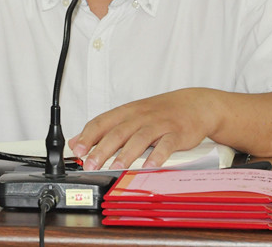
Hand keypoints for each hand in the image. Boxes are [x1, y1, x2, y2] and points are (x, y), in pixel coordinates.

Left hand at [68, 88, 210, 170]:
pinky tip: (150, 166)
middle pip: (118, 132)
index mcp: (127, 112)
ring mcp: (159, 124)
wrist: (194, 104)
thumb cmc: (160, 112)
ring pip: (140, 138)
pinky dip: (158, 156)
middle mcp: (141, 116)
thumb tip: (77, 141)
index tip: (77, 150)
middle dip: (103, 149)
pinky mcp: (176, 133)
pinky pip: (166, 144)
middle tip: (91, 164)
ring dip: (127, 154)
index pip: (103, 122)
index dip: (89, 136)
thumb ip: (105, 128)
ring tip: (116, 167)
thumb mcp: (131, 115)